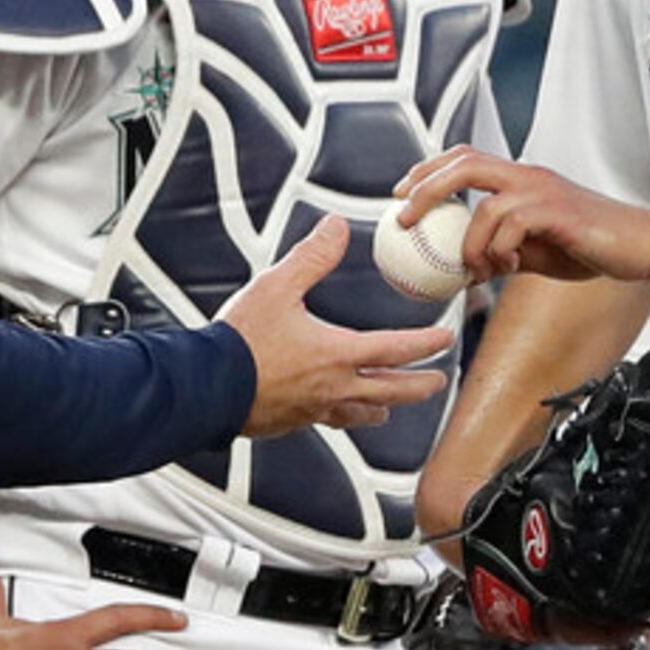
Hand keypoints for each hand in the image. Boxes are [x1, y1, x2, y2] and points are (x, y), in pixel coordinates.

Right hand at [220, 216, 453, 435]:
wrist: (204, 386)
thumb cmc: (240, 340)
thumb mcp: (276, 287)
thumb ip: (312, 257)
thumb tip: (336, 228)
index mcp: (337, 354)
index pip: (395, 349)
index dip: (424, 343)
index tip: (444, 339)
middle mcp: (333, 386)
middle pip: (390, 390)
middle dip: (418, 386)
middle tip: (437, 382)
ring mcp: (313, 409)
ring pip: (361, 413)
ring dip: (382, 408)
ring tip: (389, 409)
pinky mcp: (292, 422)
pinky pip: (328, 421)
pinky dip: (342, 417)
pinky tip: (334, 412)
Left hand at [395, 147, 649, 284]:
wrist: (640, 246)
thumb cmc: (591, 245)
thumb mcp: (534, 250)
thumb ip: (500, 251)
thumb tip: (462, 271)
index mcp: (520, 180)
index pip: (465, 158)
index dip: (428, 170)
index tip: (401, 195)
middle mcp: (527, 177)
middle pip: (463, 163)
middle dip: (425, 187)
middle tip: (405, 217)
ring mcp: (542, 191)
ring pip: (484, 203)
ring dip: (468, 242)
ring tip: (473, 269)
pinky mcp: (557, 211)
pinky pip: (510, 225)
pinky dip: (498, 250)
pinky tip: (507, 269)